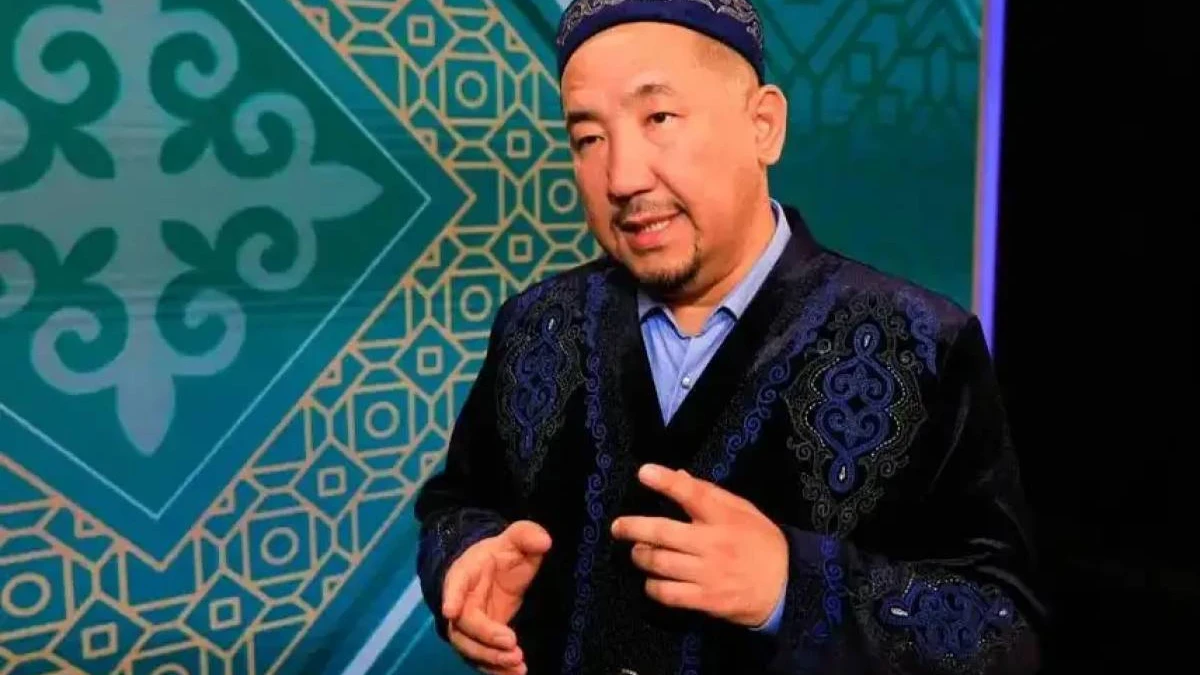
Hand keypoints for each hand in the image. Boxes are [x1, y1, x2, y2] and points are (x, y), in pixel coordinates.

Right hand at [442, 520, 551, 674]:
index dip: (451, 597)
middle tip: (512, 645)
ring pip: (471, 649)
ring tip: (518, 665)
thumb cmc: (502, 554)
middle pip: (463, 627)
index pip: (454, 585)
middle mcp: (461, 604)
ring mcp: (469, 626)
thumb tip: (544, 541)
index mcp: (465, 574)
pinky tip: (517, 674)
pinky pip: (483, 660)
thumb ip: (527, 535)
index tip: (450, 611)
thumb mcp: (516, 538)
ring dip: (492, 660)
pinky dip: (497, 670)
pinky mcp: (481, 642)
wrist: (494, 571)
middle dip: (485, 639)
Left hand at [610, 464, 787, 627]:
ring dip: (641, 556)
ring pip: (659, 564)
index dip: (666, 482)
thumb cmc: (761, 542)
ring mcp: (707, 574)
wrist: (786, 587)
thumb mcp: (743, 510)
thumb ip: (710, 493)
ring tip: (637, 552)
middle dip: (633, 528)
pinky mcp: (705, 600)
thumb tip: (677, 475)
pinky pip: (667, 594)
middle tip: (618, 527)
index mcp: (724, 517)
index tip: (643, 473)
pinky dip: (652, 586)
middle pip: (662, 532)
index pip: (692, 493)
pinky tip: (652, 580)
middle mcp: (712, 544)